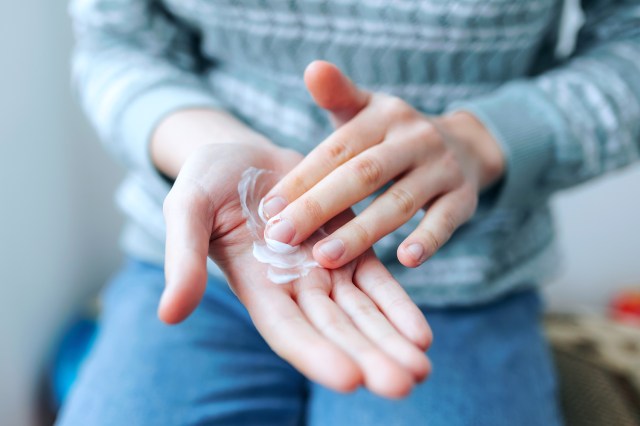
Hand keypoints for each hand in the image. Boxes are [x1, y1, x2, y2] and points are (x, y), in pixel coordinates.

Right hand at [158, 143, 431, 397]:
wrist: (242, 153)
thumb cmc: (206, 182)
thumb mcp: (187, 211)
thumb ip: (183, 260)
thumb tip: (169, 314)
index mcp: (256, 285)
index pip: (288, 329)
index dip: (316, 353)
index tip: (350, 378)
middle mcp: (294, 287)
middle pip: (334, 332)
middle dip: (369, 358)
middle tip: (405, 383)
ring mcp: (324, 269)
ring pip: (361, 313)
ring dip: (390, 341)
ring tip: (422, 368)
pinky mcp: (349, 246)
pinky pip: (377, 282)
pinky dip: (397, 306)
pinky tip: (421, 333)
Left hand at [262, 61, 504, 268]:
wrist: (463, 144)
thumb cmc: (394, 135)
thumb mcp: (367, 110)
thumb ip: (338, 95)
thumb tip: (312, 68)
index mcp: (384, 117)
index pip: (337, 149)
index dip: (301, 178)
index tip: (268, 209)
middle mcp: (415, 139)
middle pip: (363, 175)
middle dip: (319, 207)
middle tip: (281, 237)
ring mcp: (442, 169)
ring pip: (399, 203)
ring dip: (361, 232)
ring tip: (325, 256)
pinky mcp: (463, 198)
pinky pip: (444, 221)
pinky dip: (427, 240)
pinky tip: (405, 260)